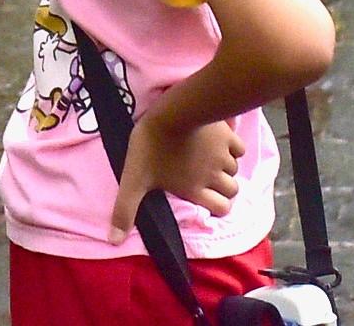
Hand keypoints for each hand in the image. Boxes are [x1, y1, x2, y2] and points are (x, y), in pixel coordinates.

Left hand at [107, 108, 244, 241]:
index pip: (221, 209)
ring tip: (210, 159)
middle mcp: (213, 176)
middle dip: (224, 188)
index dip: (218, 207)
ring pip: (234, 169)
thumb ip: (125, 210)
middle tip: (209, 178)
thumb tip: (114, 241)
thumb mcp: (133, 180)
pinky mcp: (228, 135)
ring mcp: (223, 155)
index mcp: (195, 189)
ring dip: (225, 167)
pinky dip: (232, 148)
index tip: (208, 198)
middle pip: (232, 190)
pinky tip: (219, 142)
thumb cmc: (152, 146)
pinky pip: (239, 148)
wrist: (173, 111)